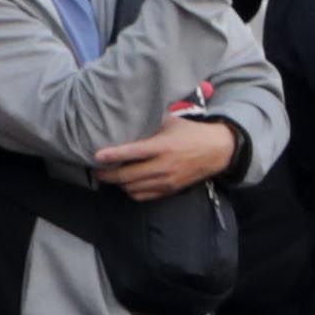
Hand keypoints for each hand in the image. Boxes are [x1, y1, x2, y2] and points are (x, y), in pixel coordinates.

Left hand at [90, 115, 231, 202]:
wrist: (217, 150)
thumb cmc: (191, 133)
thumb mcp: (171, 122)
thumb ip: (149, 124)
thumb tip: (125, 119)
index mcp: (164, 146)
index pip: (133, 152)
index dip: (112, 155)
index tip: (96, 156)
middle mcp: (164, 166)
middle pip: (127, 176)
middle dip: (107, 174)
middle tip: (97, 170)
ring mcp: (167, 180)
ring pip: (132, 188)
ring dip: (118, 184)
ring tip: (110, 176)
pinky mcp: (170, 190)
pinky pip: (143, 196)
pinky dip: (131, 191)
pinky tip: (127, 184)